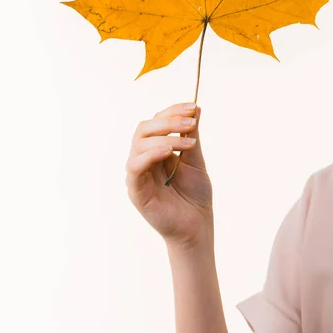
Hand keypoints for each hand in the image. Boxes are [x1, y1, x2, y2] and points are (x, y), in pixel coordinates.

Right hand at [125, 102, 212, 248]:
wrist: (197, 225)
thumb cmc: (195, 195)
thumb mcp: (195, 160)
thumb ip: (191, 136)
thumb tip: (196, 108)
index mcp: (155, 149)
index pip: (156, 122)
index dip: (172, 111)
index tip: (193, 107)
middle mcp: (143, 159)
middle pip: (144, 129)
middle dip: (168, 121)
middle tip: (191, 123)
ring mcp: (138, 174)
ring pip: (139, 144)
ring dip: (164, 138)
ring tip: (188, 143)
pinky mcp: (136, 190)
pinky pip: (135, 167)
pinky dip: (150, 155)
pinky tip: (168, 154)